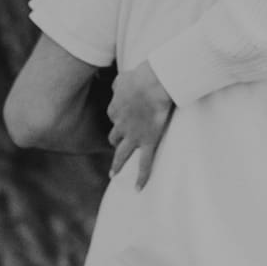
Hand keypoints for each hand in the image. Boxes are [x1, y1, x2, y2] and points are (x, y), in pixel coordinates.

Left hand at [107, 62, 174, 186]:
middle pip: (114, 136)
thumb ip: (119, 84)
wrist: (153, 84)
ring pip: (121, 153)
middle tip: (117, 145)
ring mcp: (134, 136)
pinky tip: (138, 189)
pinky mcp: (148, 142)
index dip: (120, 117)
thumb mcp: (124, 77)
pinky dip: (141, 177)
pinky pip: (144, 163)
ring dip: (117, 164)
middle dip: (116, 140)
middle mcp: (121, 125)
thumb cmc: (141, 76)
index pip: (114, 116)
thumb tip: (117, 86)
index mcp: (115, 108)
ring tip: (114, 174)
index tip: (128, 115)